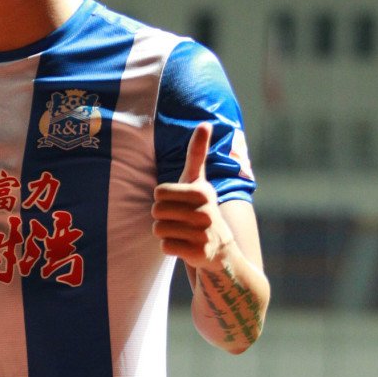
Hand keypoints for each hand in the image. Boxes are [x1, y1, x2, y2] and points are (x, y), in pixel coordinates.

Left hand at [152, 122, 234, 271]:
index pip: (159, 192)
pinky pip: (165, 246)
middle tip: (180, 220)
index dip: (164, 199)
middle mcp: (206, 212)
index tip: (180, 203)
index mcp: (202, 192)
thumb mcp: (200, 181)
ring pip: (158, 229)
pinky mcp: (198, 253)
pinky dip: (170, 247)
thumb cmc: (202, 209)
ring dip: (166, 232)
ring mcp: (203, 234)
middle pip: (156, 211)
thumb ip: (197, 153)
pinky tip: (185, 246)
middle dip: (163, 217)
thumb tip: (205, 123)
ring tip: (183, 233)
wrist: (221, 250)